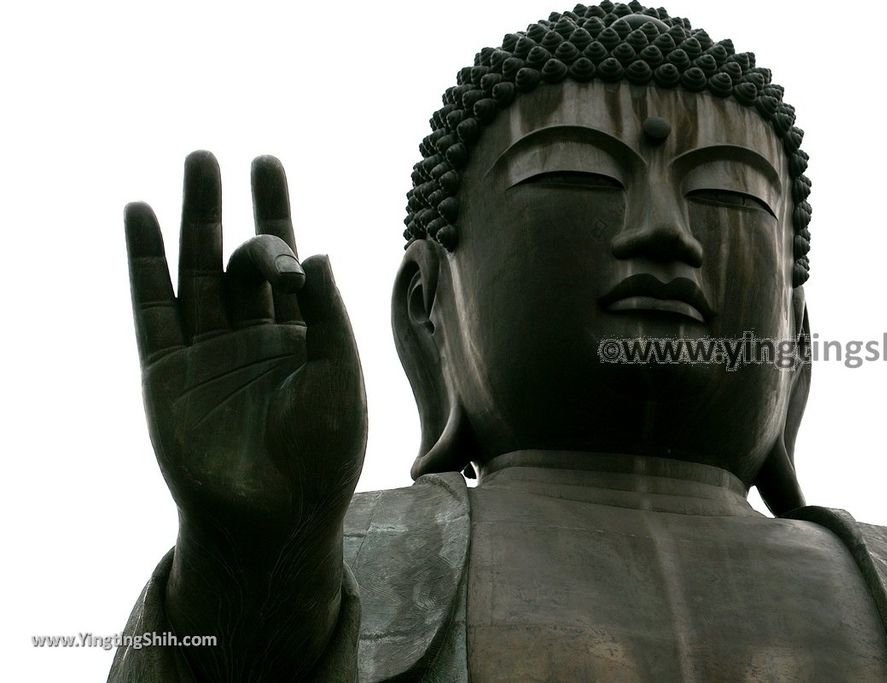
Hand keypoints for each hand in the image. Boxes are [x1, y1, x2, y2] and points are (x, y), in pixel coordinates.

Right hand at [125, 151, 365, 553]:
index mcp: (299, 336)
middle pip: (236, 258)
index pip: (286, 262)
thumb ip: (329, 316)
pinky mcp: (166, 372)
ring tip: (191, 167)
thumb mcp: (340, 377)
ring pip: (194, 272)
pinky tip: (141, 217)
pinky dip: (145, 263)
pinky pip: (153, 308)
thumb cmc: (322, 453)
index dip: (276, 211)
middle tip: (219, 157)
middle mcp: (251, 336)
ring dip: (189, 220)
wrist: (275, 517)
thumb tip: (320, 251)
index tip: (266, 164)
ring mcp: (207, 351)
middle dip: (230, 208)